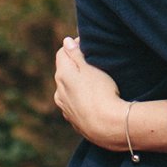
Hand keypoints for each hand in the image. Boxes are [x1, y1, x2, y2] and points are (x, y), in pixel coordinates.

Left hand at [53, 36, 128, 150]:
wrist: (107, 126)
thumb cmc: (101, 92)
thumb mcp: (90, 68)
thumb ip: (76, 54)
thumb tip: (66, 41)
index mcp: (62, 75)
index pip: (62, 52)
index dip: (74, 46)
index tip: (89, 45)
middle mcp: (59, 91)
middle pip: (64, 71)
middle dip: (76, 65)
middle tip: (94, 62)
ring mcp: (65, 107)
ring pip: (69, 88)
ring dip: (78, 83)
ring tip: (96, 82)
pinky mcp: (73, 120)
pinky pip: (74, 102)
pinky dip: (81, 97)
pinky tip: (94, 99)